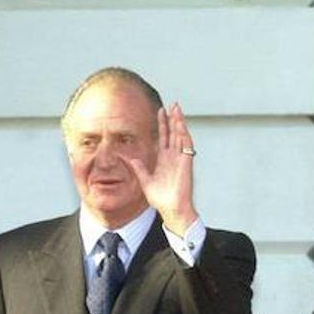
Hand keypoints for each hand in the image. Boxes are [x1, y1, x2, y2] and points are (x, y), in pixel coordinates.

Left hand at [123, 102, 198, 234]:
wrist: (171, 208)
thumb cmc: (161, 199)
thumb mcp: (144, 180)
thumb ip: (137, 167)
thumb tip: (126, 157)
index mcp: (164, 160)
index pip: (164, 138)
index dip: (162, 125)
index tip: (160, 112)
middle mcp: (173, 157)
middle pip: (173, 133)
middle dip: (173, 119)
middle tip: (172, 105)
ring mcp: (180, 160)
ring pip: (181, 136)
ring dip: (179, 123)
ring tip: (177, 109)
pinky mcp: (185, 164)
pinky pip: (186, 146)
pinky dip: (184, 135)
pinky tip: (181, 125)